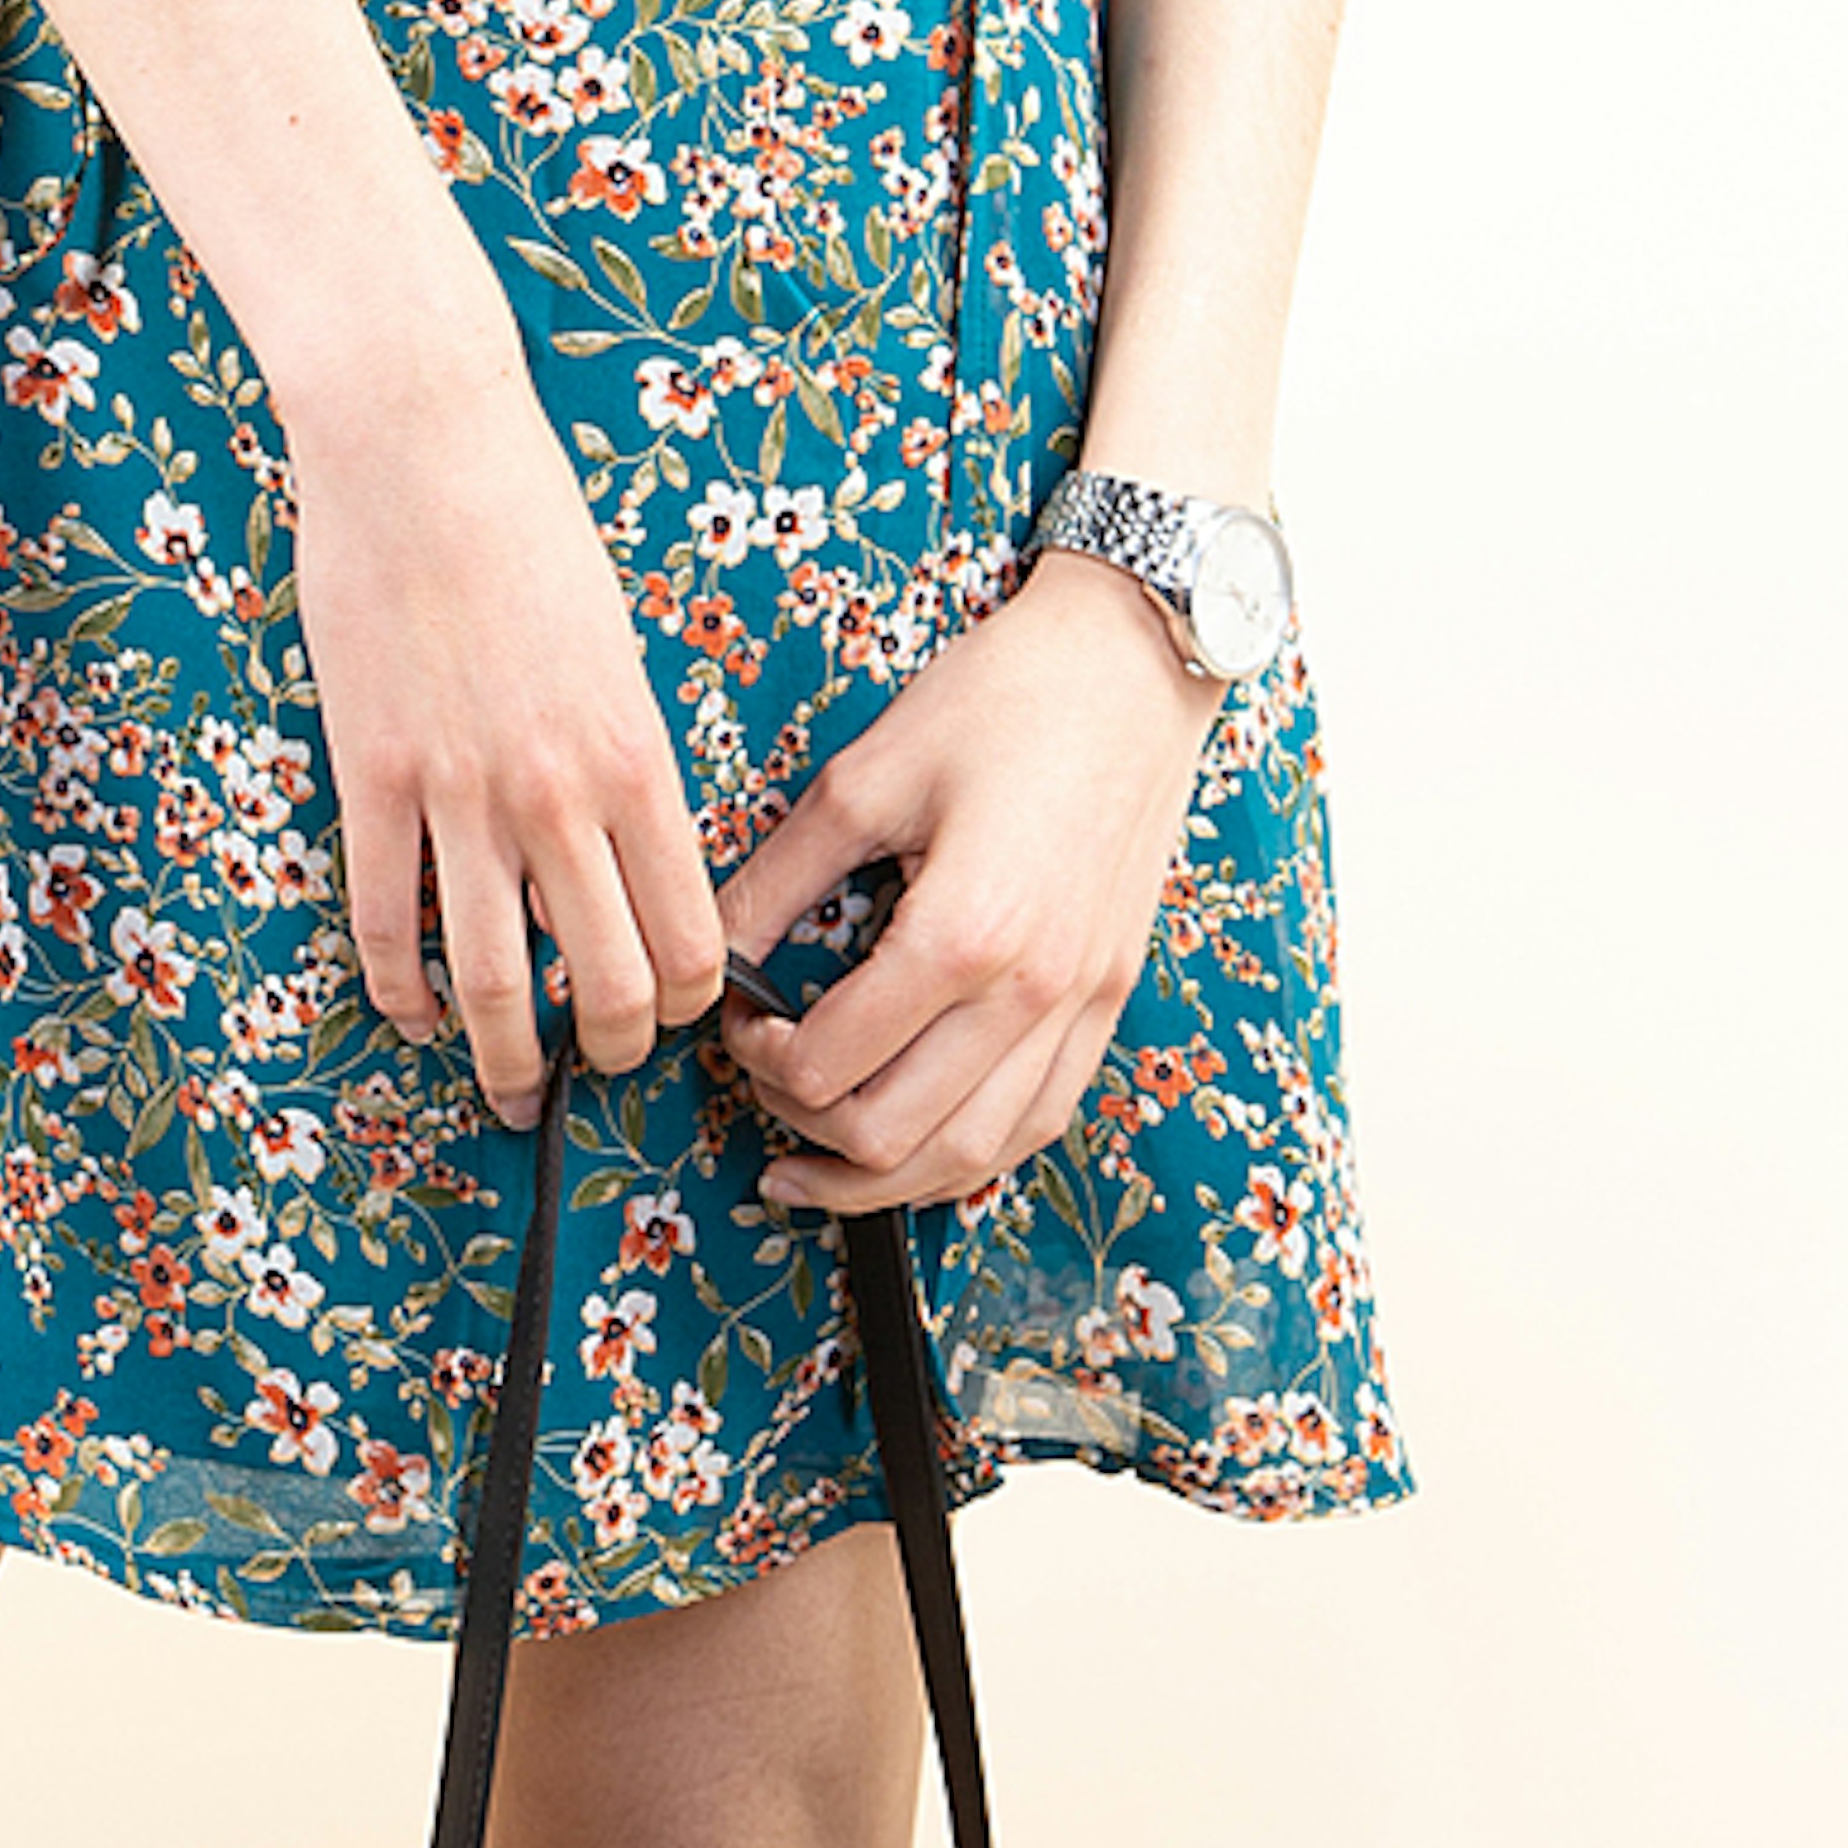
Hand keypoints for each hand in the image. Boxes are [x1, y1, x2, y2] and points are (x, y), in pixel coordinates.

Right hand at [287, 342, 725, 1121]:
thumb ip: (626, 756)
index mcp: (638, 756)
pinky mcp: (370, 776)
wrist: (423, 441)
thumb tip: (629, 851)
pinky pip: (385, 921)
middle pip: (607, 986)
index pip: (694, 939)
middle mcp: (558, 793)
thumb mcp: (617, 644)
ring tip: (505, 1086)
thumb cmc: (529, 524)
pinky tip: (410, 1009)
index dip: (692, 1007)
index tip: (674, 1016)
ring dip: (503, 1058)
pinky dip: (399, 991)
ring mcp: (459, 791)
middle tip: (593, 1065)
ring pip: (493, 982)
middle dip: (608, 1052)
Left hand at [711, 552, 1222, 1210]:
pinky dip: (966, 1158)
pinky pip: (1037, 1126)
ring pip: (970, 1159)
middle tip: (762, 1079)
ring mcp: (1081, 1008)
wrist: (1129, 666)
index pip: (831, 1063)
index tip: (738, 1018)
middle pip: (894, 1138)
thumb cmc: (1003, 699)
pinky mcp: (1108, 1003)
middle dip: (802, 1129)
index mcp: (964, 934)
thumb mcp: (865, 775)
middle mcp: (1031, 994)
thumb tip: (718, 950)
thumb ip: (781, 877)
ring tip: (815, 1166)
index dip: (758, 1059)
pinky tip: (916, 1146)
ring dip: (879, 1180)